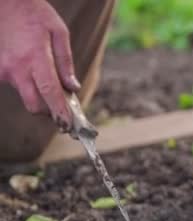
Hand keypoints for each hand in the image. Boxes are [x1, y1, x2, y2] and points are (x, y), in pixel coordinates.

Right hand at [0, 0, 79, 129]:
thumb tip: (72, 87)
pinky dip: (25, 81)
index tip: (69, 124)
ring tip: (43, 73)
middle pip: (34, 104)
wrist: (4, 2)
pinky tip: (28, 64)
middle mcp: (16, 68)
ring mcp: (3, 70)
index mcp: (35, 57)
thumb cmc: (34, 14)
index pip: (50, 92)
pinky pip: (14, 84)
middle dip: (48, 111)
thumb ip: (65, 61)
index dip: (59, 111)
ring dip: (37, 93)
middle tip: (61, 109)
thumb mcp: (58, 32)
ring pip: (24, 95)